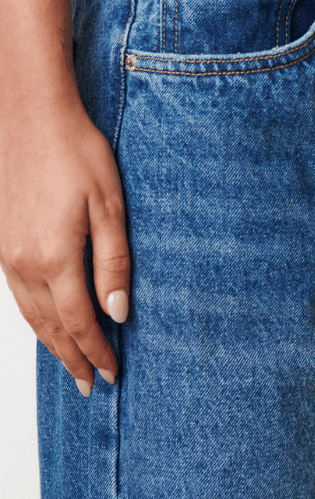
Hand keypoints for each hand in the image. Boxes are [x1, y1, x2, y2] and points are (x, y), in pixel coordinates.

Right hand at [0, 92, 129, 393]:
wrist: (28, 113)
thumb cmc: (75, 152)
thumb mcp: (109, 206)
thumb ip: (114, 263)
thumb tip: (118, 312)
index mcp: (53, 258)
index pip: (80, 323)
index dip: (97, 352)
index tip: (112, 374)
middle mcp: (23, 263)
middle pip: (51, 327)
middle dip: (73, 359)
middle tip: (89, 386)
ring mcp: (5, 253)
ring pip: (30, 315)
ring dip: (51, 344)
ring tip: (69, 365)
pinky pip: (17, 295)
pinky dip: (34, 318)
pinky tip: (45, 323)